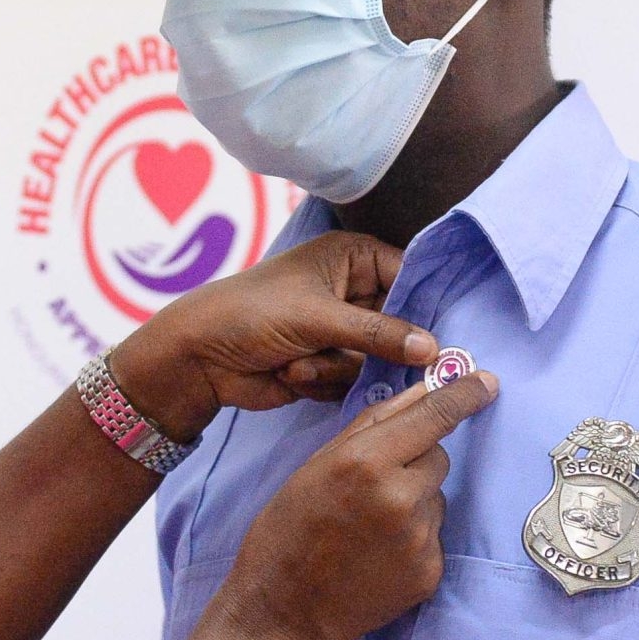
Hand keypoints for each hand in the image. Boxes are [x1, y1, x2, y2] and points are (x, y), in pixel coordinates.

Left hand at [110, 229, 435, 438]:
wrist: (201, 357)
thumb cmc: (253, 314)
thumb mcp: (318, 316)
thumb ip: (378, 333)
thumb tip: (434, 349)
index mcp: (353, 258)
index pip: (410, 276)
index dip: (424, 307)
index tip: (438, 340)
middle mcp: (353, 291)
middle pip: (400, 325)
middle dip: (375, 349)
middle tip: (363, 360)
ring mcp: (342, 331)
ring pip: (377, 360)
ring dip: (336, 367)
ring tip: (298, 360)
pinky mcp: (330, 365)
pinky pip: (353, 381)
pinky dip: (323, 381)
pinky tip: (289, 373)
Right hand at [213, 372, 496, 639]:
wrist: (284, 609)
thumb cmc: (289, 528)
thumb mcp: (316, 464)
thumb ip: (373, 423)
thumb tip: (423, 390)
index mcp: (365, 461)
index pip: (432, 416)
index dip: (463, 395)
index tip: (487, 382)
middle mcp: (399, 497)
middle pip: (439, 456)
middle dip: (416, 459)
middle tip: (375, 481)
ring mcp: (419, 538)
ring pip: (436, 495)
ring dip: (414, 499)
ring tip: (370, 525)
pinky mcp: (430, 572)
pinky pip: (434, 534)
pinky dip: (414, 536)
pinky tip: (378, 552)